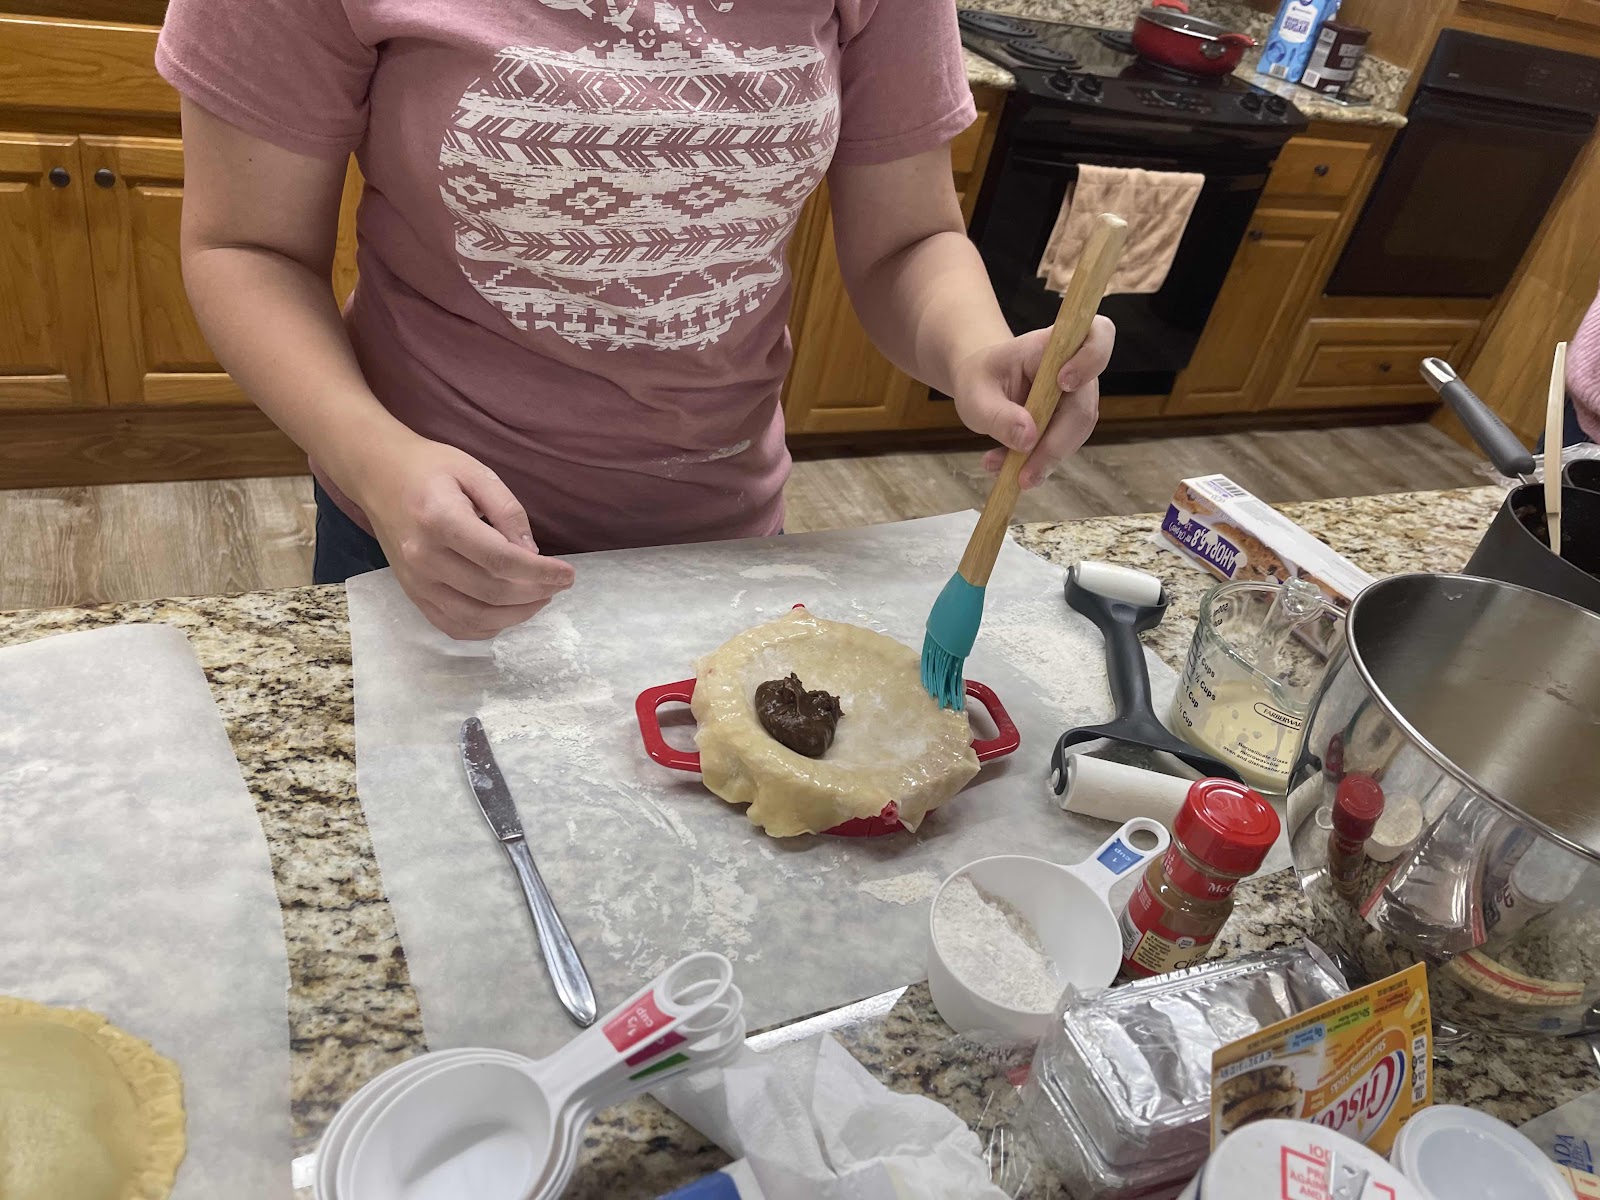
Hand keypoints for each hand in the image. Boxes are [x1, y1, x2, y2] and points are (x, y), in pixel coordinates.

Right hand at [353, 436, 574, 639]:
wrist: (378, 476)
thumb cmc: (431, 469)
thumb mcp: (476, 472)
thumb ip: (508, 511)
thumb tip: (532, 553)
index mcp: (440, 520)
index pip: (500, 560)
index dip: (540, 573)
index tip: (568, 574)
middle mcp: (424, 557)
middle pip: (491, 592)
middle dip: (535, 593)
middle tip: (558, 584)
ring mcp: (415, 581)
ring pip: (475, 617)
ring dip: (517, 615)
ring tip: (540, 598)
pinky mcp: (413, 594)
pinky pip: (453, 626)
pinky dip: (487, 627)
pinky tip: (508, 612)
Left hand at [950, 315, 1115, 489]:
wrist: (981, 386)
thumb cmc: (981, 379)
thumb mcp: (976, 396)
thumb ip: (999, 416)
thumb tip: (1029, 439)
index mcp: (1052, 346)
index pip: (1098, 336)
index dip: (1091, 358)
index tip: (1063, 382)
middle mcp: (1075, 368)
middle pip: (1084, 406)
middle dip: (1056, 444)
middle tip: (1024, 474)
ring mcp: (1077, 397)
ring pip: (1076, 433)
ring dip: (1043, 458)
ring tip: (1001, 467)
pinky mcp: (1071, 421)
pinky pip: (1063, 446)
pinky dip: (1036, 461)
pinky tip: (1005, 466)